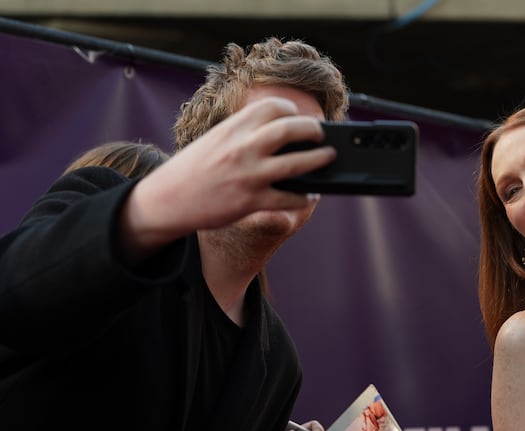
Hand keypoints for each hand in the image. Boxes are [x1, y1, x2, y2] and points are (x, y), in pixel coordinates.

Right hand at [118, 97, 336, 261]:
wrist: (167, 199)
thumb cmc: (192, 170)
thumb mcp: (215, 140)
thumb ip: (243, 134)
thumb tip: (278, 135)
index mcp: (233, 128)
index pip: (272, 107)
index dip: (290, 110)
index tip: (297, 116)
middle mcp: (243, 147)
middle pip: (291, 129)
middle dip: (313, 130)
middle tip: (321, 134)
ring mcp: (249, 174)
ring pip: (298, 163)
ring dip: (320, 159)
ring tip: (329, 157)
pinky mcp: (252, 201)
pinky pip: (290, 198)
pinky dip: (305, 197)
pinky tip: (309, 195)